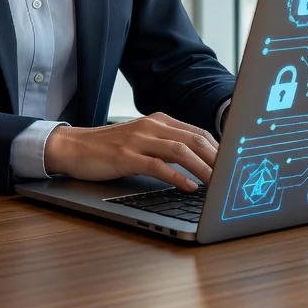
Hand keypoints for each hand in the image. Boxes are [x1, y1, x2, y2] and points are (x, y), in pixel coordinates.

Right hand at [44, 112, 217, 190]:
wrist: (73, 146)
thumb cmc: (109, 148)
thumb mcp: (142, 140)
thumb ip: (166, 145)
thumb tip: (198, 162)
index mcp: (159, 121)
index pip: (197, 133)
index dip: (219, 148)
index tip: (234, 164)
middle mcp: (152, 126)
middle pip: (194, 139)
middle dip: (217, 159)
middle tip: (232, 176)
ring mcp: (139, 139)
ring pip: (180, 151)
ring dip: (203, 168)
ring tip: (217, 184)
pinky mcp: (126, 156)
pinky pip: (157, 165)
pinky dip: (177, 176)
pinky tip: (189, 187)